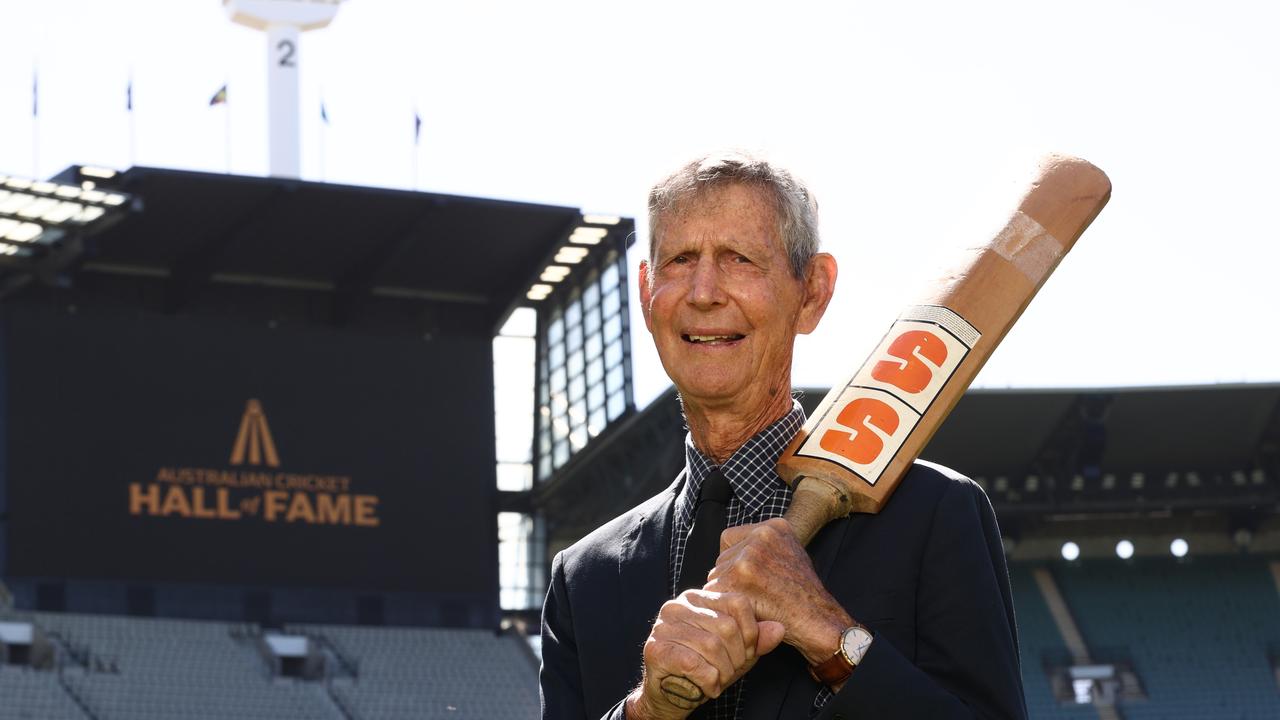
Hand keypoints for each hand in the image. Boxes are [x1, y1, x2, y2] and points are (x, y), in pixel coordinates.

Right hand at [626, 589, 785, 719]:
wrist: (670, 694)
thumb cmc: (704, 667)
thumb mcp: (737, 652)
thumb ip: (756, 640)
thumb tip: (779, 629)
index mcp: (699, 598)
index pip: (738, 602)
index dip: (750, 632)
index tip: (746, 652)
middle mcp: (678, 605)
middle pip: (727, 626)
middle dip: (736, 657)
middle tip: (730, 671)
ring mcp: (663, 626)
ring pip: (712, 646)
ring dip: (723, 672)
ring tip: (718, 680)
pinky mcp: (656, 649)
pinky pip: (694, 664)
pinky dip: (708, 681)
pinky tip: (706, 686)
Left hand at [705, 518, 852, 665]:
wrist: (818, 620)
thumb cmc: (804, 594)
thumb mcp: (791, 554)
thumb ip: (764, 547)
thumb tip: (733, 552)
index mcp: (774, 527)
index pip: (728, 538)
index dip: (733, 561)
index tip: (747, 578)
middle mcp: (761, 535)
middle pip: (721, 559)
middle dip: (730, 578)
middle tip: (754, 596)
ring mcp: (750, 555)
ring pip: (715, 576)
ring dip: (727, 593)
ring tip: (754, 603)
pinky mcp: (740, 576)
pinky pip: (714, 592)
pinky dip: (725, 607)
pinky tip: (746, 612)